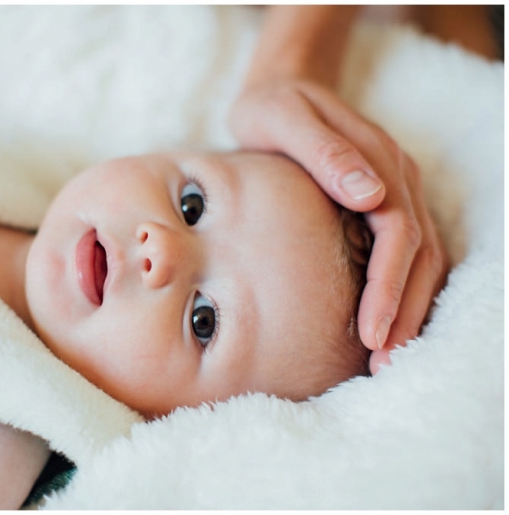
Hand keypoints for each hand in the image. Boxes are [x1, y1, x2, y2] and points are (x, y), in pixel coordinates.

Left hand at [229, 78, 447, 373]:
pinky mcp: (383, 207)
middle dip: (404, 313)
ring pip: (423, 262)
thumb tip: (371, 194)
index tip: (371, 331)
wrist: (280, 90)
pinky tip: (383, 327)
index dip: (388, 287)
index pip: (398, 235)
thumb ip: (325, 152)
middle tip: (381, 365)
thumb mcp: (284, 117)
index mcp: (379, 161)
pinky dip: (402, 294)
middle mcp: (398, 180)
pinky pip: (407, 256)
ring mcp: (396, 194)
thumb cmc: (272, 108)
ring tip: (385, 360)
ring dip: (409, 311)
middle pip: (420, 257)